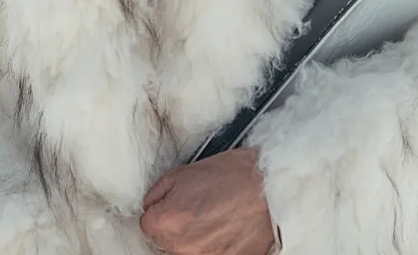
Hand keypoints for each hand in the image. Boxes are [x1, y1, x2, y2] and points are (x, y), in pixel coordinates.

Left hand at [139, 146, 274, 254]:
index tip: (174, 205)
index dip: (161, 210)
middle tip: (197, 209)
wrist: (270, 188)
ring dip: (192, 240)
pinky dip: (211, 247)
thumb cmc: (232, 175)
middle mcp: (182, 245)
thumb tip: (149, 205)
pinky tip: (223, 232)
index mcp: (169, 219)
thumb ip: (159, 191)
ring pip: (183, 252)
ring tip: (213, 220)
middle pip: (164, 241)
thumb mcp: (186, 171)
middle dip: (175, 226)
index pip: (147, 224)